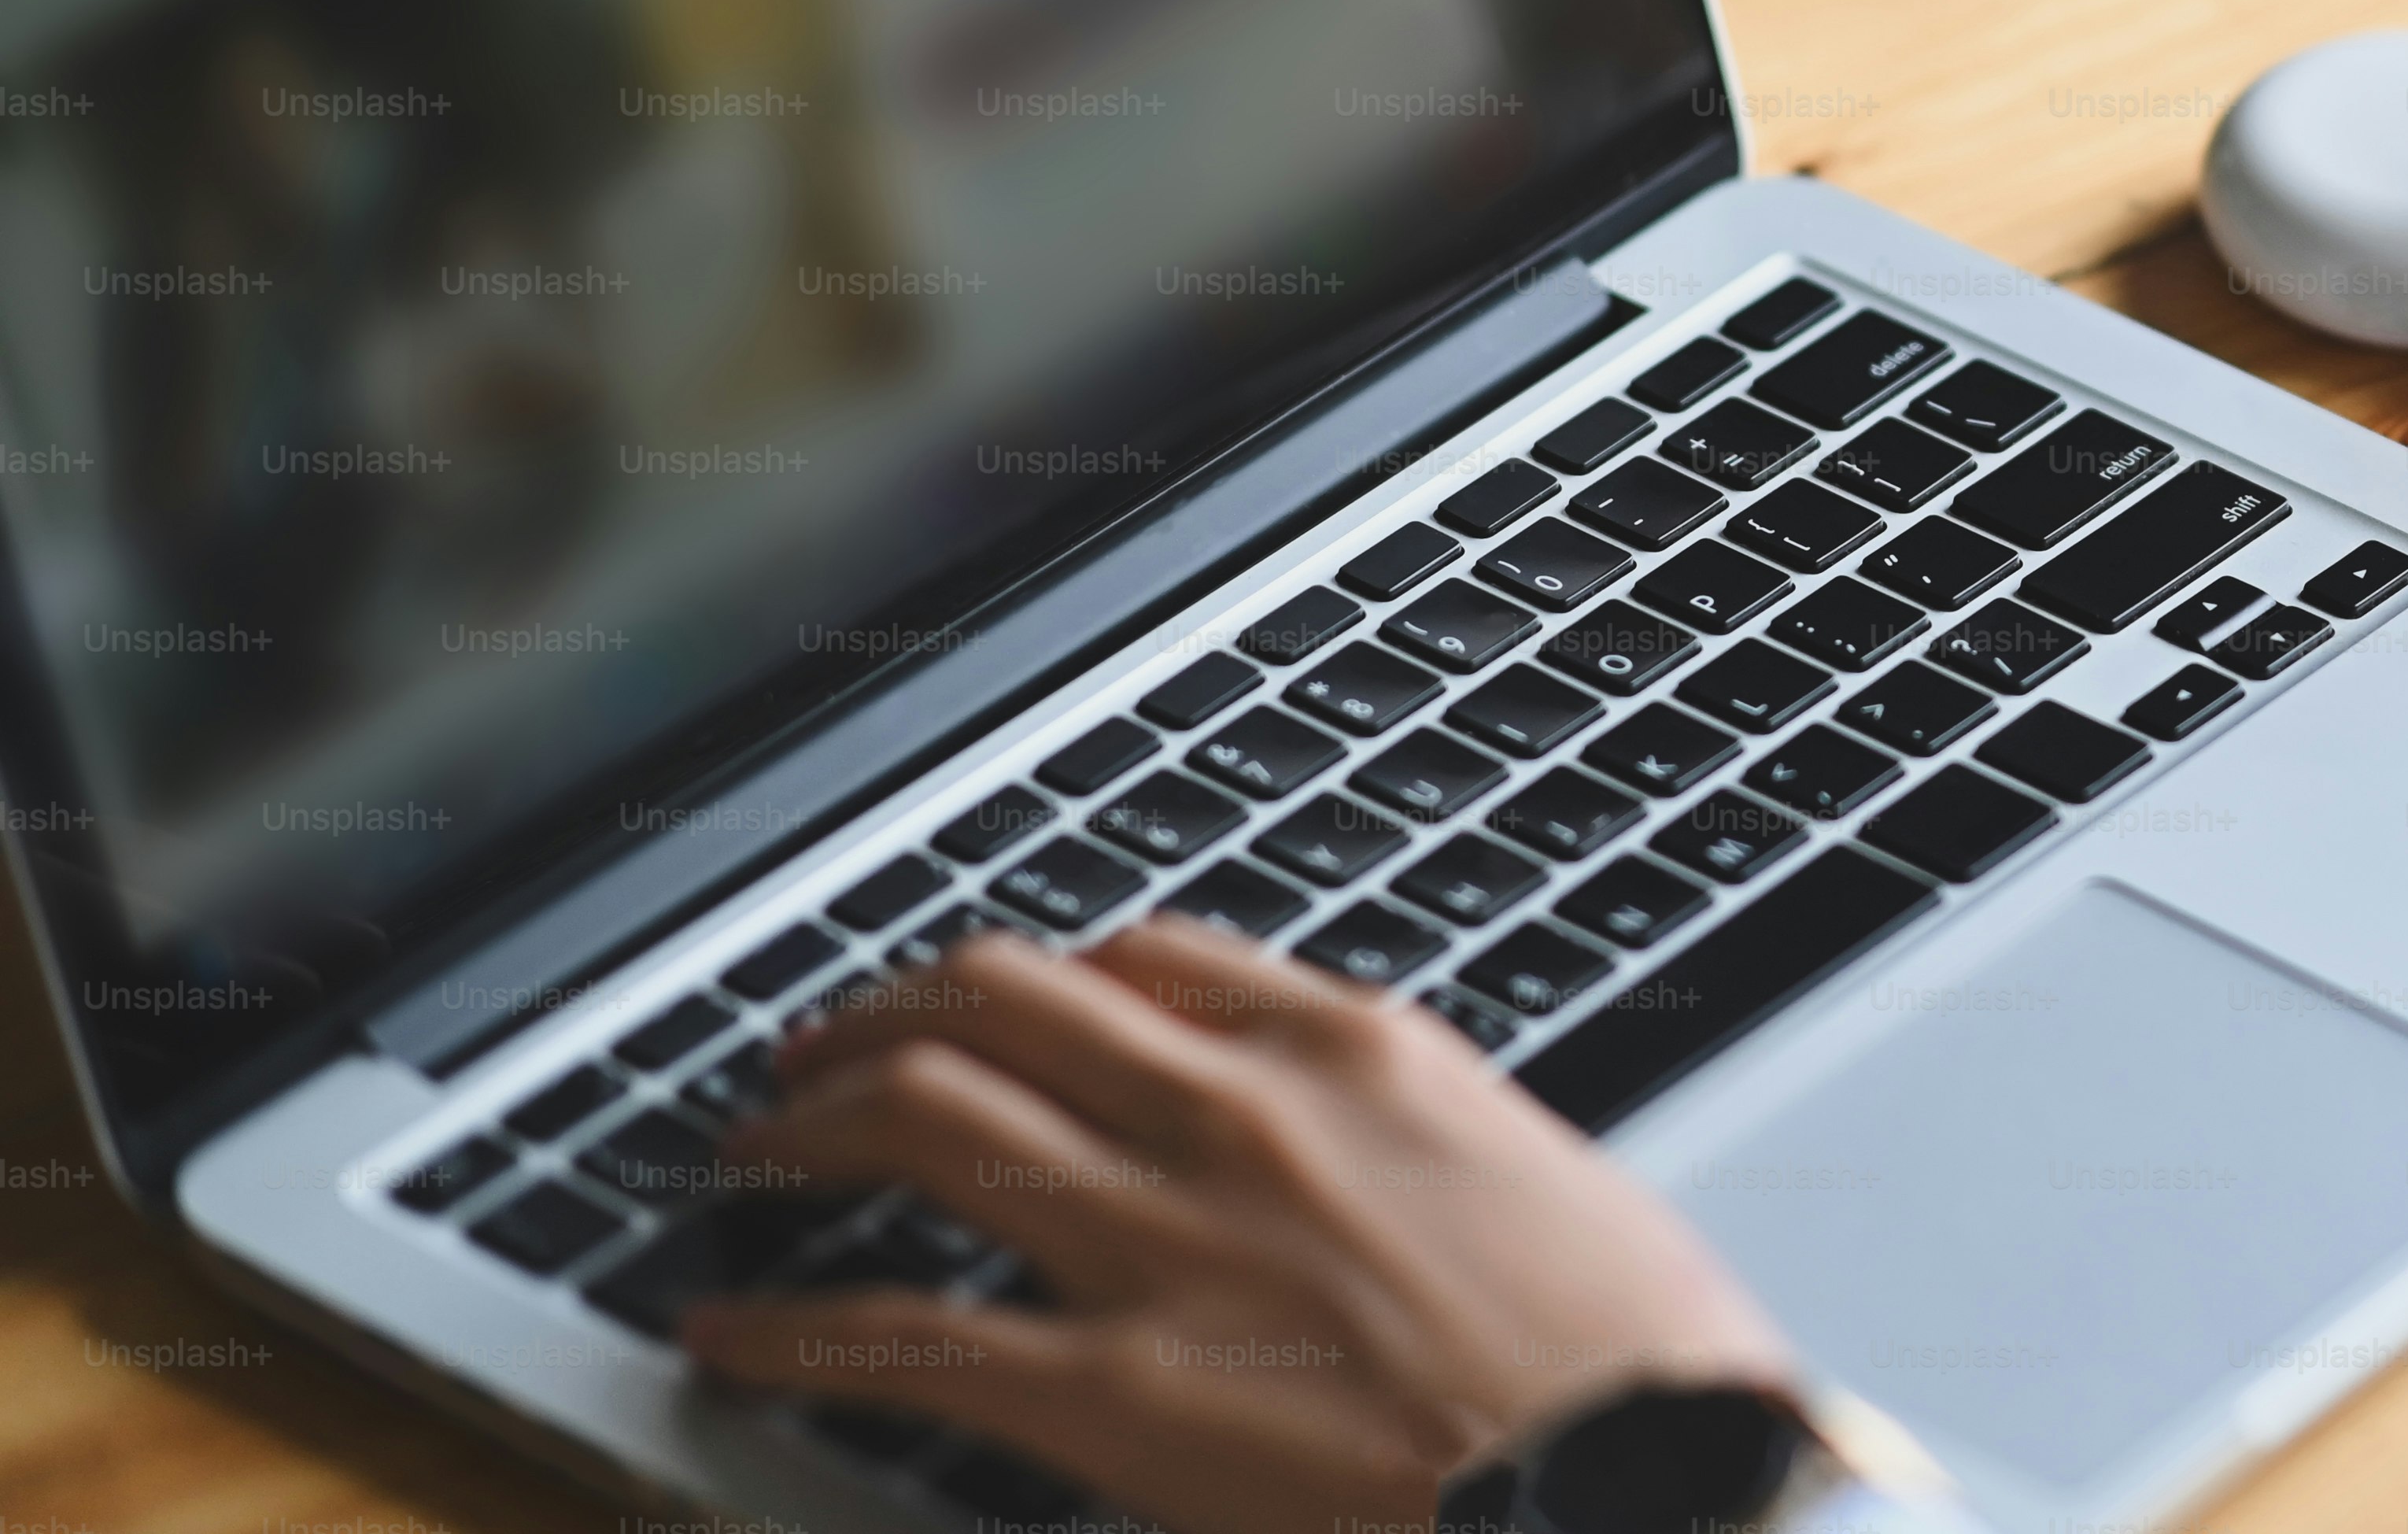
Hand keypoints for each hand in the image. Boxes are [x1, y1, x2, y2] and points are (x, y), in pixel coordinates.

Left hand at [681, 917, 1796, 1533]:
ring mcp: (1171, 1242)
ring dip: (809, 1127)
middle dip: (890, 1014)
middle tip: (828, 1048)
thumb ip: (1427, 1156)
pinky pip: (900, 1332)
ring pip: (927, 1120)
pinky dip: (785, 1326)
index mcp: (1364, 1057)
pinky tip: (727, 1331)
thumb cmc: (1638, 1373)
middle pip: (1007, 1002)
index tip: (1004, 1000)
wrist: (1652, 1487)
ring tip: (754, 1149)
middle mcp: (1245, 1114)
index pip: (1155, 955)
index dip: (1045, 972)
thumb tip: (1378, 1172)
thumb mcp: (1549, 1195)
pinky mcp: (1115, 1390)